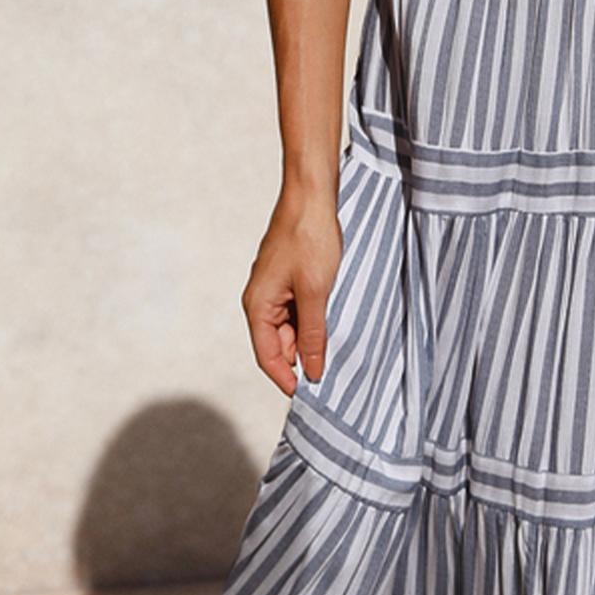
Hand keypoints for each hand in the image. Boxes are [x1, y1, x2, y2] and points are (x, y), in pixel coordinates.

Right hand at [242, 187, 343, 391]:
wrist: (311, 197)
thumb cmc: (309, 240)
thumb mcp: (316, 292)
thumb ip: (312, 334)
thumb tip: (311, 370)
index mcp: (258, 306)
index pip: (268, 356)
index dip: (286, 379)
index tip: (309, 397)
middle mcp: (260, 300)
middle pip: (278, 345)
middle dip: (301, 360)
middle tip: (332, 373)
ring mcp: (273, 289)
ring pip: (290, 328)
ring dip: (310, 339)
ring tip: (336, 346)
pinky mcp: (286, 279)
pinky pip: (297, 310)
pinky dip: (312, 320)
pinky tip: (333, 322)